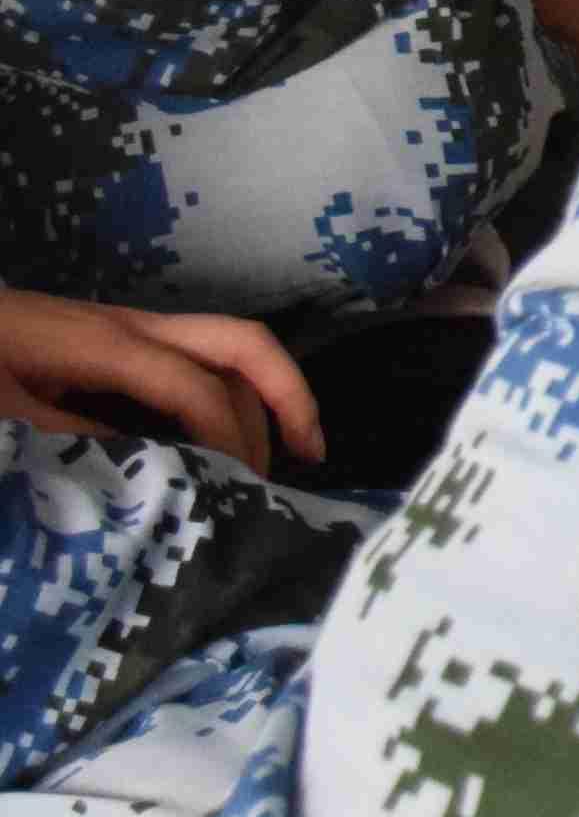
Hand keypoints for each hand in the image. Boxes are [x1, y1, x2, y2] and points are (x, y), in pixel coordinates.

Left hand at [0, 293, 321, 476]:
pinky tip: (226, 440)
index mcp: (106, 346)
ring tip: (284, 455)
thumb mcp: (6, 416)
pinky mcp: (118, 343)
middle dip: (289, 393)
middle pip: (241, 342)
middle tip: (310, 455)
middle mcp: (133, 328)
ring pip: (227, 347)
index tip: (242, 489)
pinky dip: (231, 395)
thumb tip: (149, 477)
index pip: (197, 387)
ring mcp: (129, 330)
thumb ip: (73, 445)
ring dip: (268, 393)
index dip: (229, 438)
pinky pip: (196, 361)